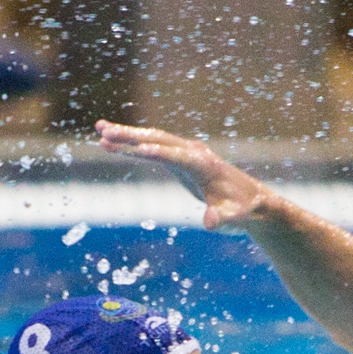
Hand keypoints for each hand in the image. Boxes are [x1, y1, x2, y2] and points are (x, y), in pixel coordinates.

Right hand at [95, 121, 270, 231]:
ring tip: (100, 130)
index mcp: (204, 165)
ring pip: (153, 140)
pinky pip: (152, 150)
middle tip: (104, 131)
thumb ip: (223, 219)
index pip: (177, 156)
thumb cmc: (243, 210)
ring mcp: (186, 154)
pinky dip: (132, 147)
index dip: (158, 153)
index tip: (136, 149)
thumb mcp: (234, 218)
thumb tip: (210, 222)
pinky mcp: (180, 160)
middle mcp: (193, 153)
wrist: (252, 202)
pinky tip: (112, 146)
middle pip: (159, 140)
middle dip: (132, 135)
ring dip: (127, 135)